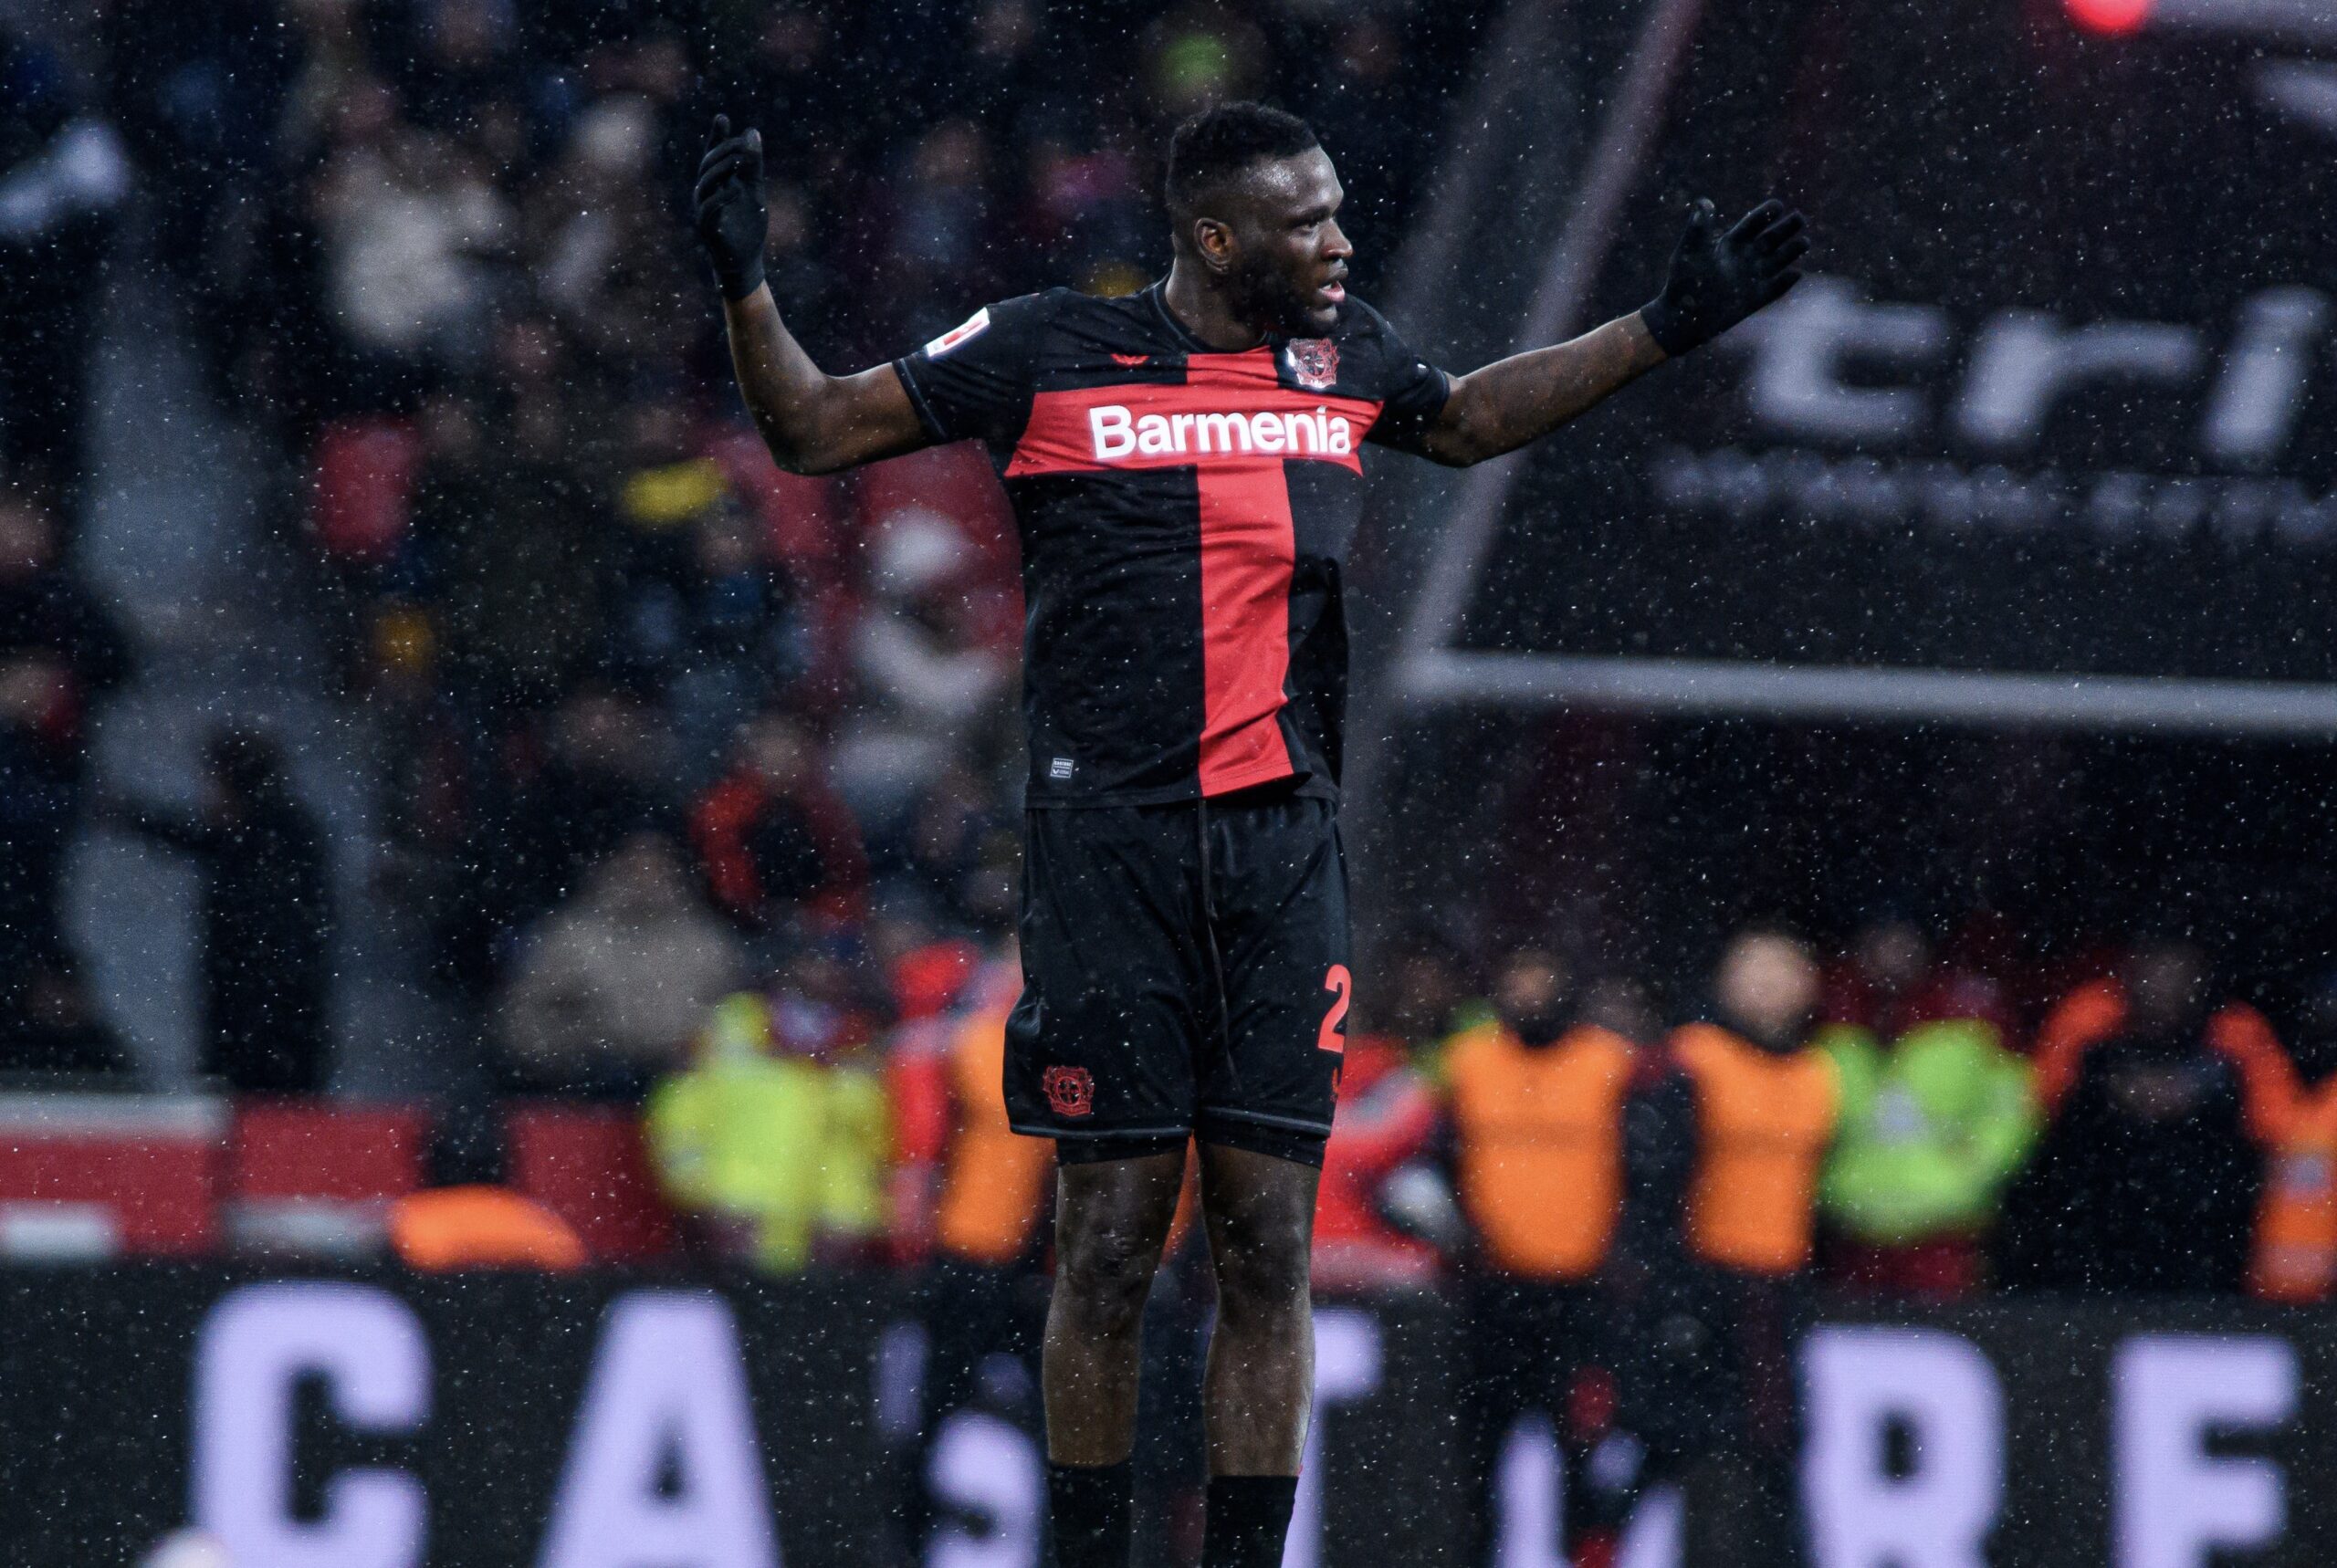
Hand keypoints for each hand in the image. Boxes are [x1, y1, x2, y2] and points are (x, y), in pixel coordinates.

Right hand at [694, 114, 766, 300]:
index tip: (722, 118)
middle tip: (744, 144)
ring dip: (723, 169)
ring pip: (705, 183)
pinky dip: (722, 197)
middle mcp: (705, 193)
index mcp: (716, 182)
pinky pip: (709, 209)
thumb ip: (753, 165)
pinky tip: (737, 190)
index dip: (716, 137)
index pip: (713, 155)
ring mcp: (703, 210)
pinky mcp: (707, 229)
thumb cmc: (748, 224)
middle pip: (708, 165)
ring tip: (741, 161)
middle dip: (725, 151)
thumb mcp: (755, 190)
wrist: (746, 260)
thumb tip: (752, 132)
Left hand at [1639, 197, 1808, 356]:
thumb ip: (1699, 227)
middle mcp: (1745, 258)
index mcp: (1730, 243)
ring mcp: (1752, 278)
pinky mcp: (1756, 299)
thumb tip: (1703, 200)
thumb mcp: (1690, 251)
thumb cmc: (1682, 282)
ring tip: (1803, 242)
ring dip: (1792, 251)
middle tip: (1799, 219)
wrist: (1681, 318)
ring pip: (1779, 260)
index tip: (1778, 206)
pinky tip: (1795, 274)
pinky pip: (1776, 288)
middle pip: (1772, 238)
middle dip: (1787, 228)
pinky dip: (1786, 282)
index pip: (1753, 223)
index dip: (1766, 214)